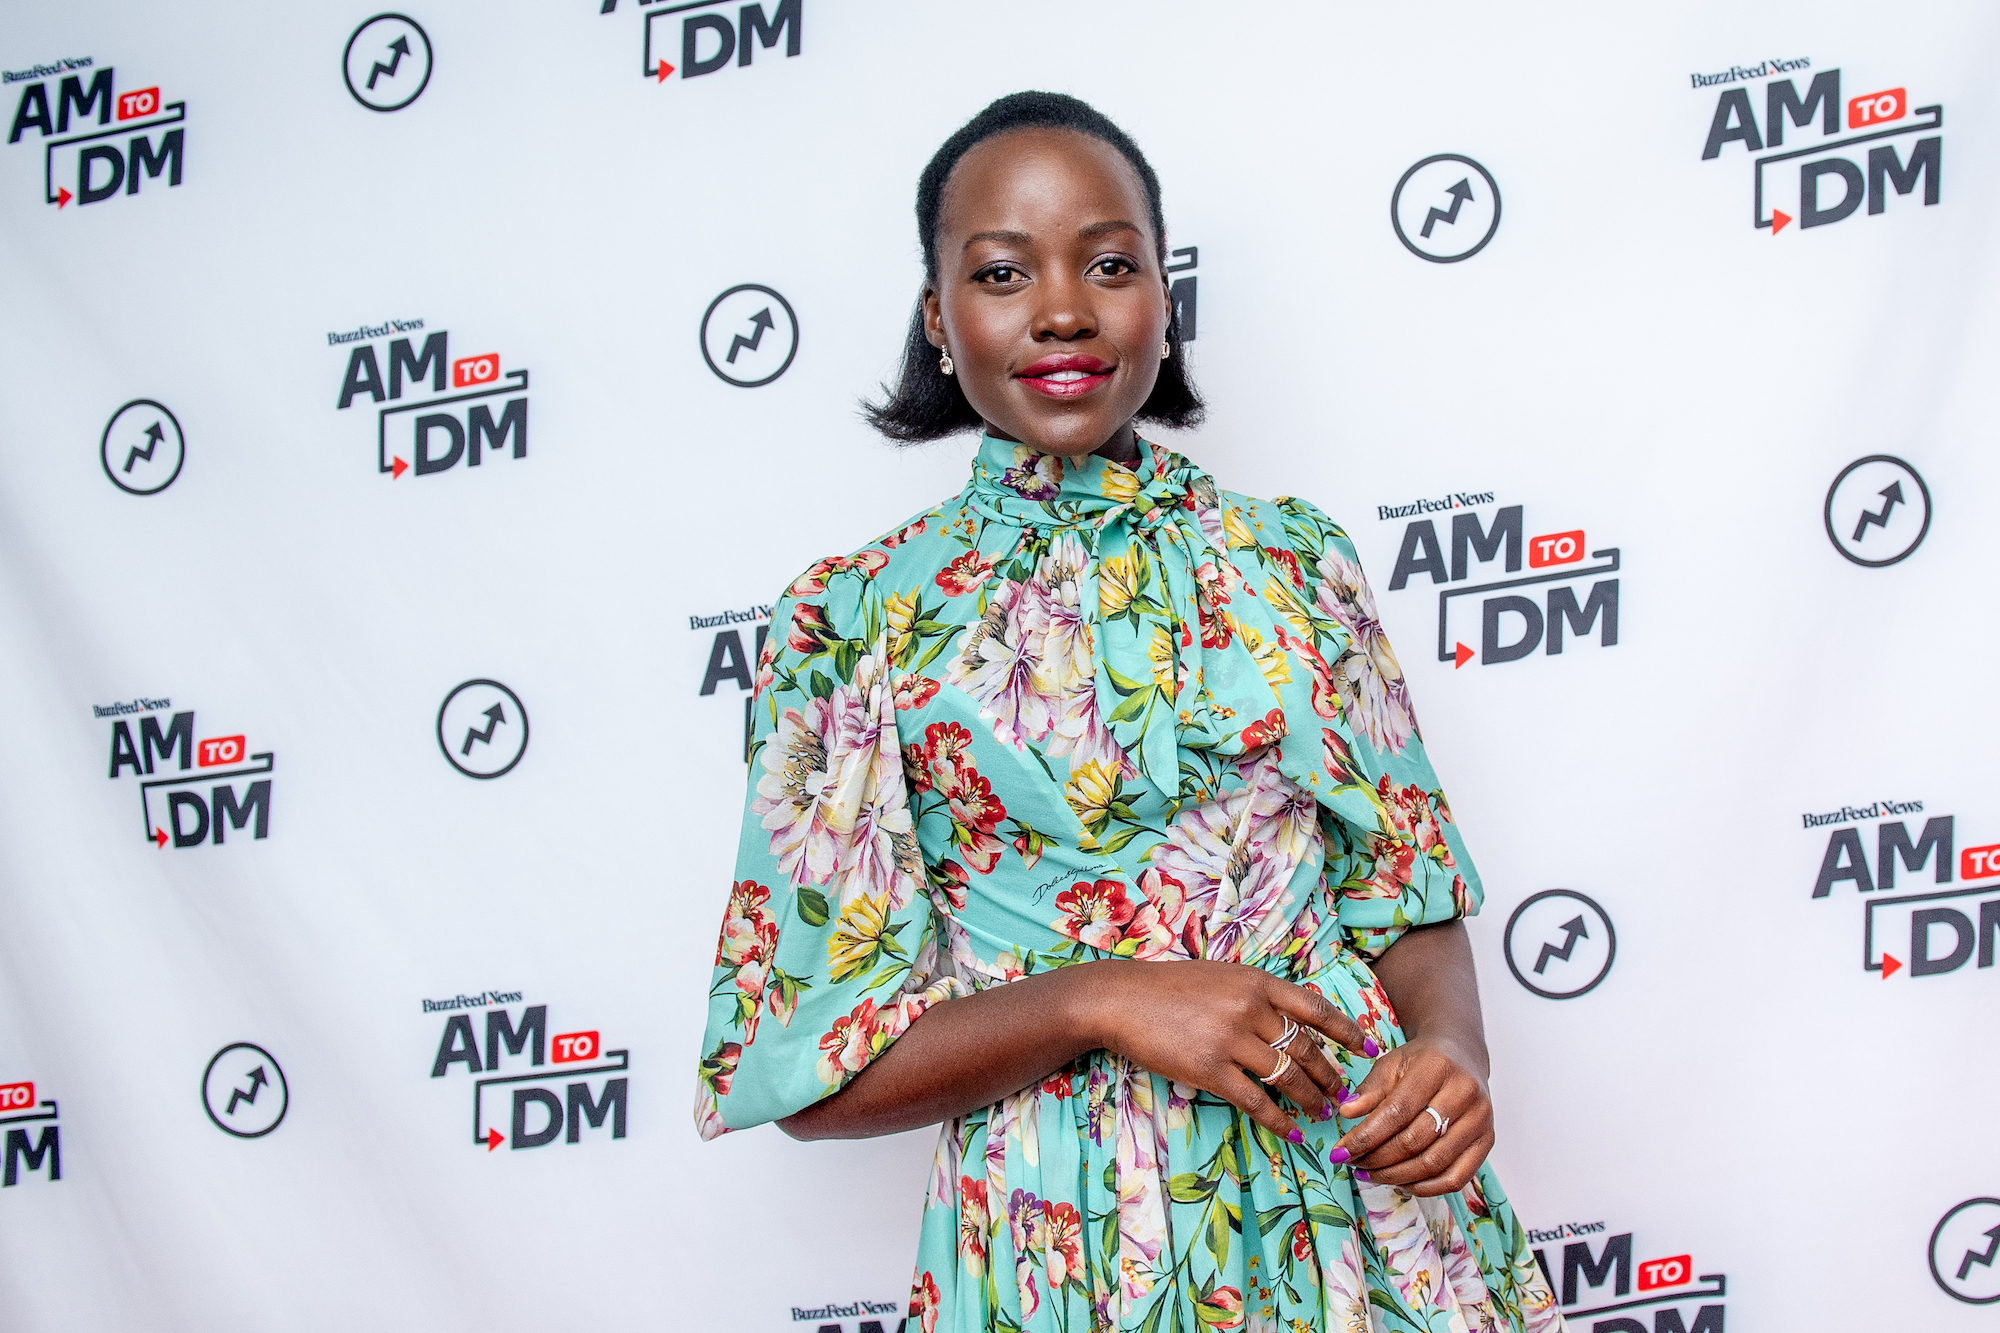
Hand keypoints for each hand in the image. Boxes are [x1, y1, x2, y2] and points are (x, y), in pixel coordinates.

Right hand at [1080, 960, 1369, 1146]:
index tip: (1367, 1048)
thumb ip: (1256, 994)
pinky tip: (1292, 1131)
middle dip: (1329, 1074)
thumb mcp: (1221, 977)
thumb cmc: (1169, 987)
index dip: (1346, 1030)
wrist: (1121, 1000)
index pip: (1315, 1007)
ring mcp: (1230, 1039)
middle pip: (1305, 1047)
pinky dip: (1278, 1120)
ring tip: (1321, 1113)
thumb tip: (1292, 1019)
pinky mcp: (1209, 1069)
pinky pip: (1256, 1101)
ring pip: (1286, 1076)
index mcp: (1256, 981)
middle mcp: (1250, 1008)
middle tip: (1342, 1093)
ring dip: (1310, 1098)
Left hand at [1328, 1034, 1493, 1196]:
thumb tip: (1346, 1113)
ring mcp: (1480, 1119)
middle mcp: (1465, 1093)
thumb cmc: (1421, 1062)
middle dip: (1377, 1159)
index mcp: (1437, 1067)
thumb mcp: (1391, 1064)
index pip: (1396, 1112)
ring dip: (1396, 1176)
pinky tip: (1402, 1182)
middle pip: (1415, 1140)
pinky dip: (1426, 1187)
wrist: (1461, 1056)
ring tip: (1370, 1174)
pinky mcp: (1488, 1140)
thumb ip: (1369, 1090)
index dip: (1365, 1137)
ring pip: (1434, 1163)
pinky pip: (1457, 1178)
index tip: (1339, 1152)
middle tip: (1353, 1164)